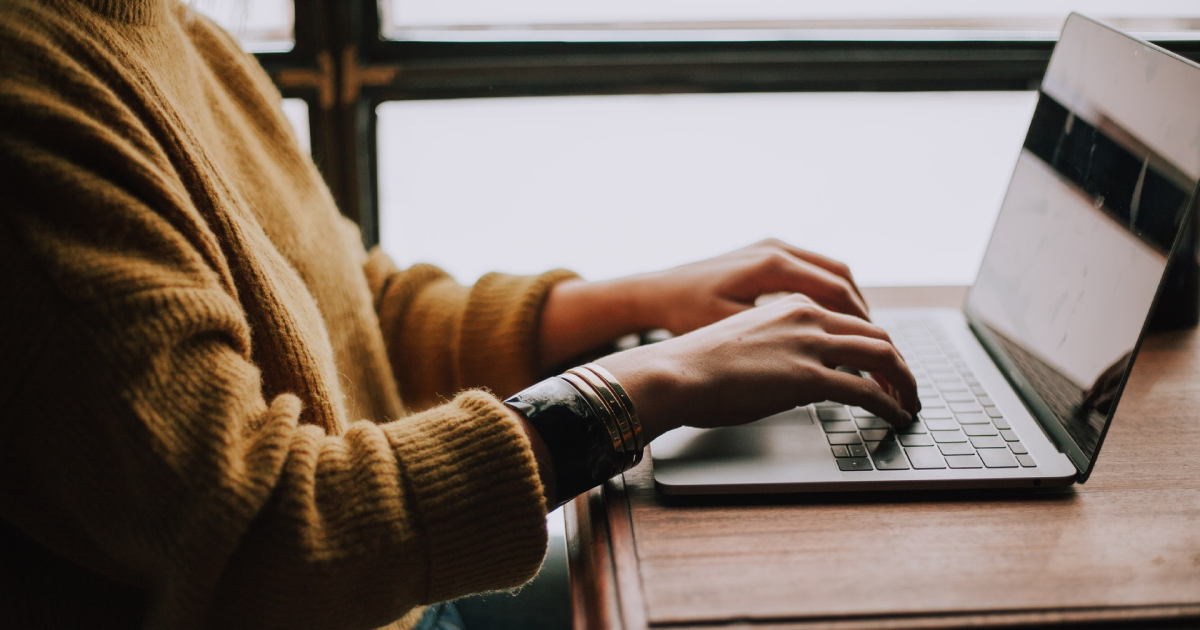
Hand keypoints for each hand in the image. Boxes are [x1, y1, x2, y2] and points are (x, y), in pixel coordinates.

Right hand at [594, 295, 917, 441]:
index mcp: (791, 305)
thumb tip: (794, 378)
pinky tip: (896, 417)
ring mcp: (810, 345)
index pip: (851, 320)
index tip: (882, 366)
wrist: (675, 372)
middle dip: (899, 363)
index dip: (875, 344)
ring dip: (904, 382)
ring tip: (910, 403)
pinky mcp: (809, 377)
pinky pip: (868, 390)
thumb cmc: (696, 365)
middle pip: (876, 334)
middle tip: (906, 387)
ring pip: (883, 356)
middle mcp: (807, 316)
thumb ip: (779, 350)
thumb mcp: (746, 343)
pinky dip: (890, 404)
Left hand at [634, 239, 868, 334]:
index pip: (837, 293)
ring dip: (849, 302)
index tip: (876, 351)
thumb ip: (780, 341)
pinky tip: (832, 320)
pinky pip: (812, 269)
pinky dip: (829, 293)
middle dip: (863, 314)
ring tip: (862, 336)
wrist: (655, 292)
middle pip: (841, 278)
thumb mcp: (733, 332)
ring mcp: (771, 247)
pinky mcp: (765, 253)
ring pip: (830, 271)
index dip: (861, 324)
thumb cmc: (686, 314)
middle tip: (879, 347)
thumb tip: (825, 362)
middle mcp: (777, 249)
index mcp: (772, 265)